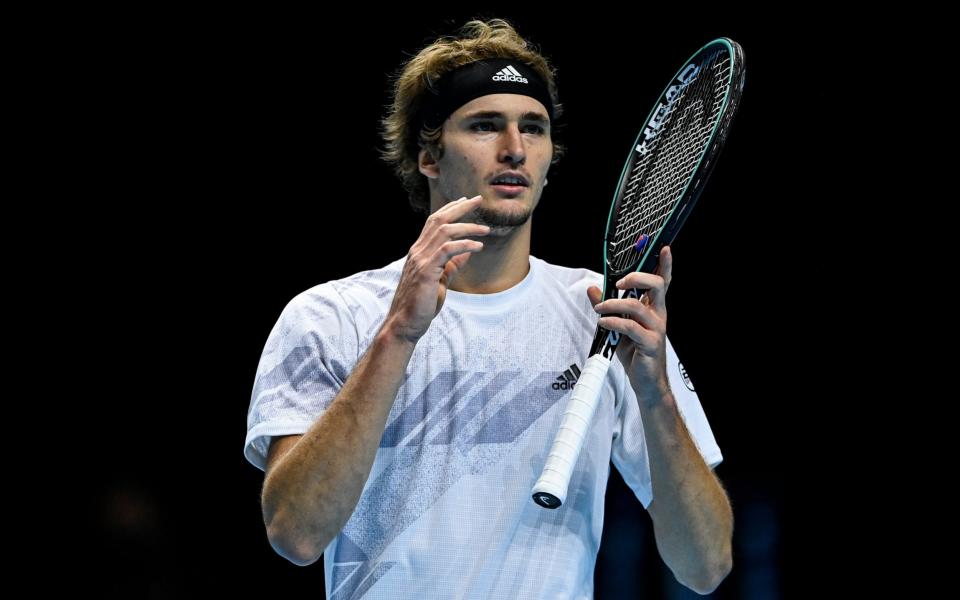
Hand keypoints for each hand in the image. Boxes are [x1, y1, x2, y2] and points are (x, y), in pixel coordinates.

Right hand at [385, 196, 488, 342]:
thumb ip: (452, 265)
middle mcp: (418, 251)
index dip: (450, 210)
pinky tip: (478, 246)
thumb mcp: (441, 280)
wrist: (406, 323)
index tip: (465, 201)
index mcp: (420, 251)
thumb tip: (469, 251)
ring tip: (485, 229)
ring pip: (444, 232)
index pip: (434, 222)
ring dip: (467, 227)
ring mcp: (420, 260)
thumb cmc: (422, 304)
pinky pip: (447, 250)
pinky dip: (465, 245)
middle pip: (439, 220)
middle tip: (477, 200)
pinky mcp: (426, 271)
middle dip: (459, 208)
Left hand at [587, 246, 672, 403]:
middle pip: (656, 285)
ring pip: (637, 306)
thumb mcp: (616, 326)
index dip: (664, 265)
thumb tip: (592, 289)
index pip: (661, 282)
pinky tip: (603, 323)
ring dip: (613, 304)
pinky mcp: (650, 343)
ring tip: (599, 309)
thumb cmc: (635, 353)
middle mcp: (658, 315)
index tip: (663, 248)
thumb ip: (606, 307)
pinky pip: (630, 327)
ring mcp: (656, 329)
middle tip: (619, 283)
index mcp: (653, 308)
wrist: (646, 382)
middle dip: (637, 277)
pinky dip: (613, 322)